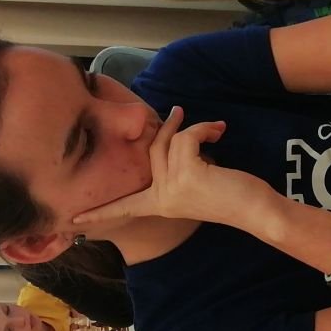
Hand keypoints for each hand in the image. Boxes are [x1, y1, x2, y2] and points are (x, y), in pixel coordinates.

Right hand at [72, 107, 267, 230]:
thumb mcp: (195, 184)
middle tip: (179, 112)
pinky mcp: (187, 174)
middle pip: (151, 151)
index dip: (99, 211)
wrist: (256, 211)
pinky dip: (203, 130)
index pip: (123, 207)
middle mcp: (162, 198)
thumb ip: (176, 168)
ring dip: (193, 128)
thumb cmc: (232, 197)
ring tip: (215, 129)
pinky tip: (219, 134)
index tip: (73, 219)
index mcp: (160, 204)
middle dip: (167, 127)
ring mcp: (172, 186)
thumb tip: (170, 136)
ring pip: (170, 141)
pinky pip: (186, 138)